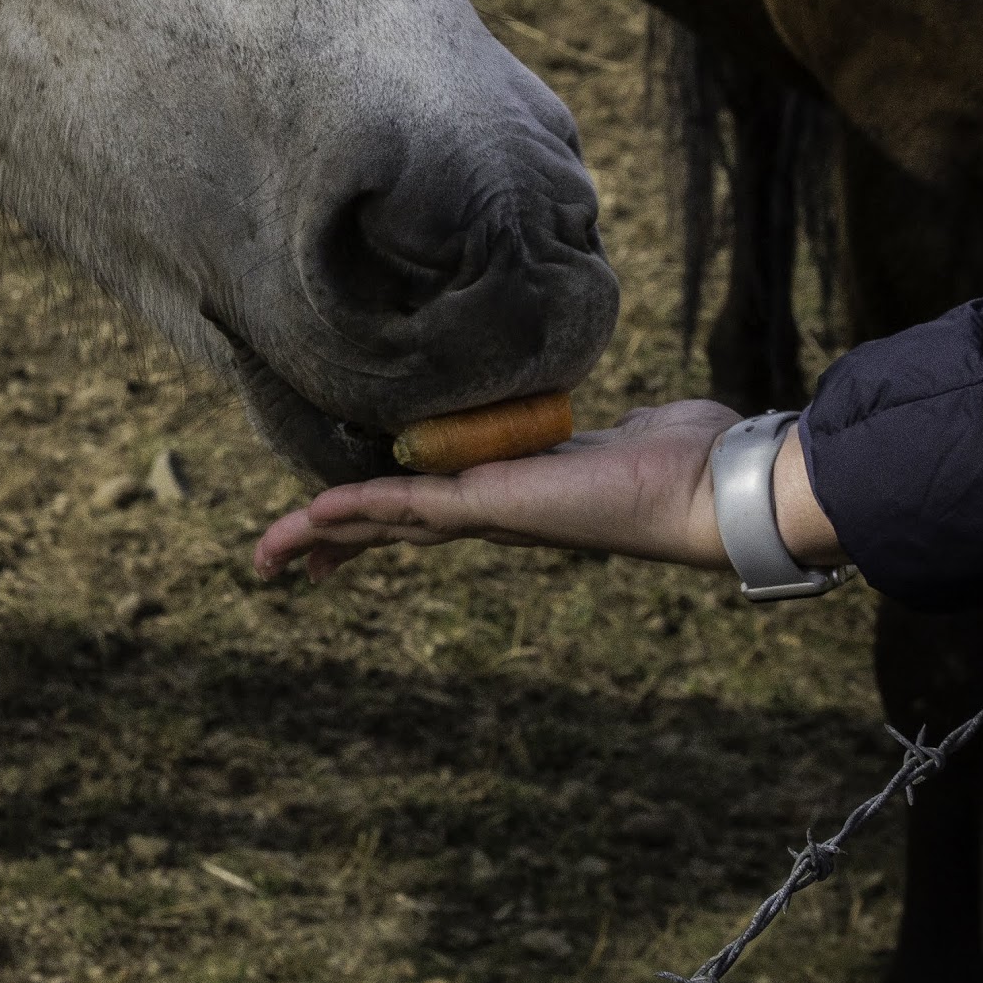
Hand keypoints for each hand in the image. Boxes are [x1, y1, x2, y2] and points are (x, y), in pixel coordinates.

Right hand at [253, 400, 738, 582]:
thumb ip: (615, 425)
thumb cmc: (690, 457)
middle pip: (393, 529)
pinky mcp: (492, 505)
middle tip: (277, 564)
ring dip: (324, 537)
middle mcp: (495, 511)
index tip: (334, 526)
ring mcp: (489, 512)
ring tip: (269, 557)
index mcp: (517, 491)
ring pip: (386, 525)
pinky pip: (407, 508)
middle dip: (332, 544)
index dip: (377, 516)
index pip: (429, 506)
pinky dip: (355, 514)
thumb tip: (633, 418)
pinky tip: (312, 519)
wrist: (713, 489)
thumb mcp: (635, 428)